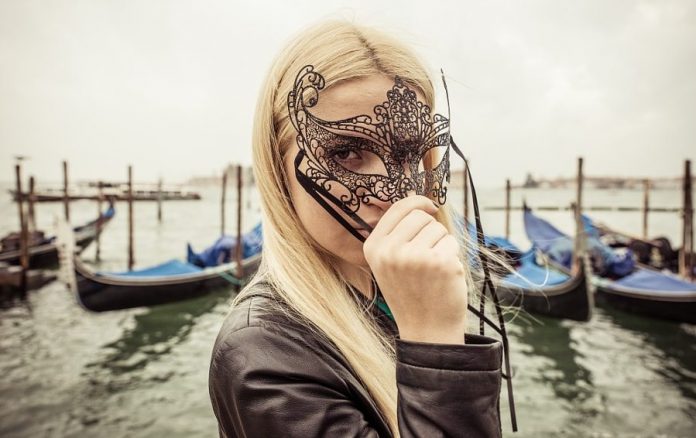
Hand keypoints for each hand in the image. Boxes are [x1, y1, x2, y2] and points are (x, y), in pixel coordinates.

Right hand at [363, 195, 468, 344]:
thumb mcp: (389, 263)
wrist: (426, 330)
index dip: (418, 202)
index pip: (398, 208)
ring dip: (442, 245)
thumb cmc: (411, 293)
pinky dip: (453, 257)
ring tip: (433, 270)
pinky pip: (452, 243)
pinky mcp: (440, 262)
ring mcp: (415, 256)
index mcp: (373, 247)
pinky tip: (444, 277)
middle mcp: (390, 251)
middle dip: (430, 230)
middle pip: (420, 216)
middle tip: (427, 258)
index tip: (430, 206)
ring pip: (438, 229)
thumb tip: (420, 202)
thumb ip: (396, 235)